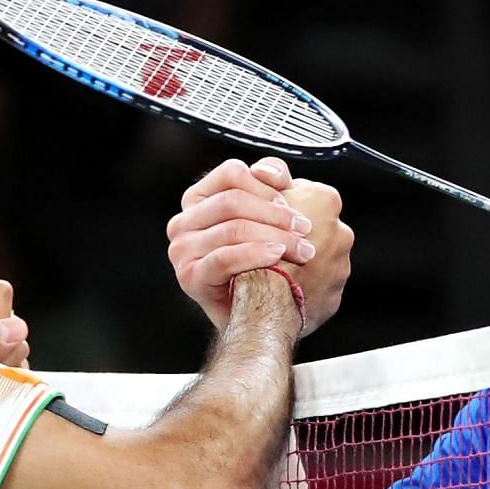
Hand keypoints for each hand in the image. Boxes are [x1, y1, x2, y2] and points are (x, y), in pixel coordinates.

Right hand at [167, 157, 351, 334]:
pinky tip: (277, 256)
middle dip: (276, 214)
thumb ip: (269, 185)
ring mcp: (183, 251)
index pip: (231, 173)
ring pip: (234, 228)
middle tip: (306, 228)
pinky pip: (225, 258)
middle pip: (234, 201)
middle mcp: (184, 222)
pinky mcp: (190, 277)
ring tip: (302, 249)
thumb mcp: (268, 215)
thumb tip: (270, 172)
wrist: (258, 316)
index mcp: (199, 200)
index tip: (291, 199)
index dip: (266, 183)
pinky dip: (255, 254)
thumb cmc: (264, 263)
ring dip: (276, 237)